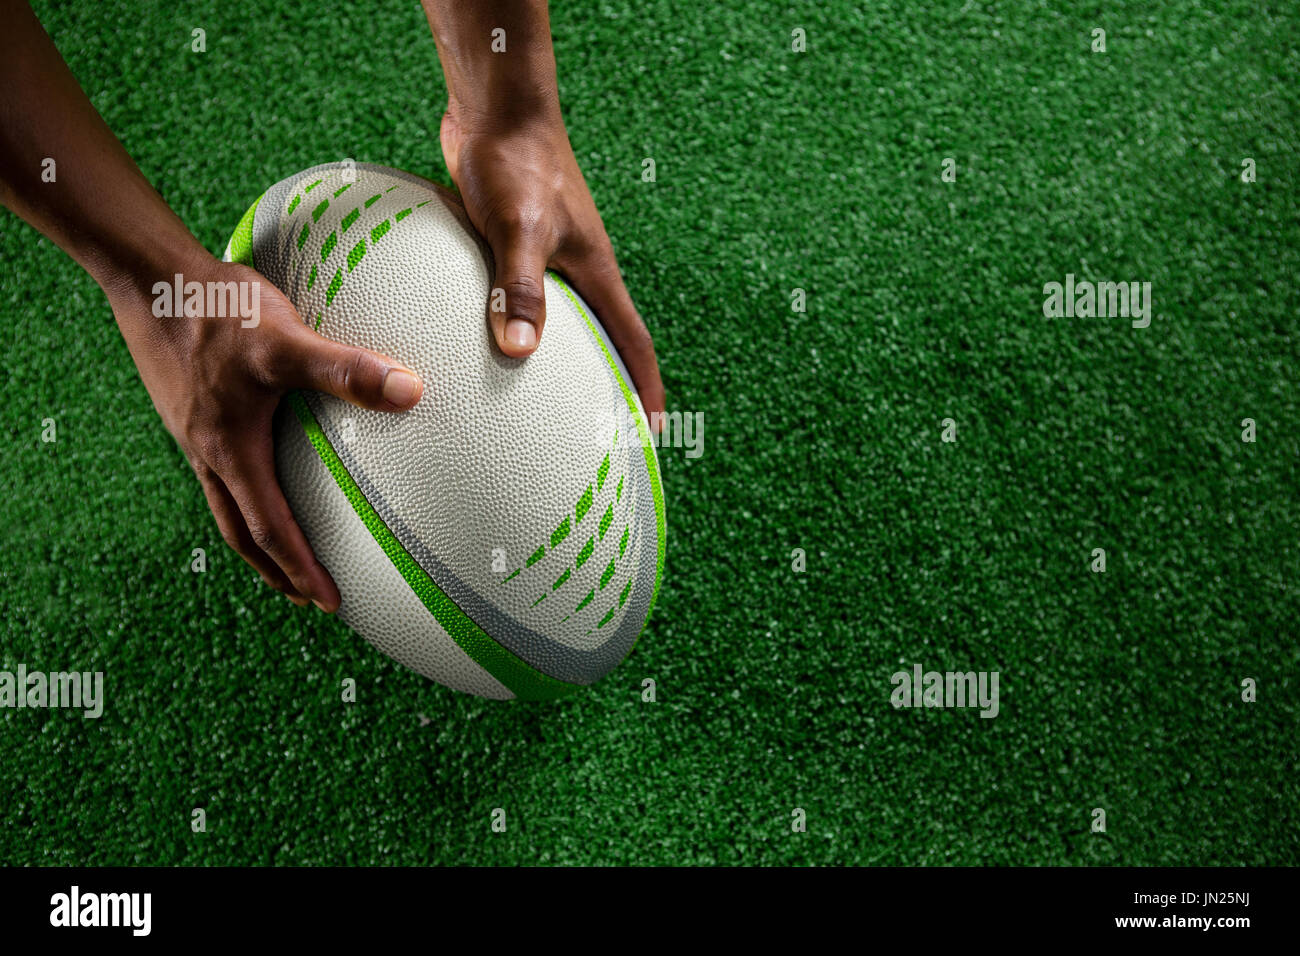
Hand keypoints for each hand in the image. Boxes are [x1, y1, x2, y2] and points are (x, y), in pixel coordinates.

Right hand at [108, 252, 423, 609]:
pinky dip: (244, 493)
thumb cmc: (218, 309)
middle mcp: (207, 451)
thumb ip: (346, 369)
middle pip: (241, 532)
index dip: (300, 568)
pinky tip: (261, 472)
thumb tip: (410, 391)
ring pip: (225, 504)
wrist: (150, 276)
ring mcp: (195, 432)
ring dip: (257, 537)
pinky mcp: (191, 408)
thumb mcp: (286, 340)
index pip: (270, 529)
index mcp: (230, 450)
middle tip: (308, 599)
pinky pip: (218, 470)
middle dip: (276, 570)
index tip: (328, 602)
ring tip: (284, 554)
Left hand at [440, 103, 666, 423]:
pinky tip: (493, 349)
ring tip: (547, 406)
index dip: (645, 391)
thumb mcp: (517, 227)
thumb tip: (521, 352)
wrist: (496, 107)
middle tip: (599, 435)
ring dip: (566, 364)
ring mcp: (552, 259)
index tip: (651, 434)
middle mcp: (581, 271)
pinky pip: (529, 302)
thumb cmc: (514, 161)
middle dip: (610, 389)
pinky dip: (524, 331)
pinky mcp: (519, 246)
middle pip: (606, 342)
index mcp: (596, 272)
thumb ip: (520, 286)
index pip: (634, 344)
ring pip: (567, 325)